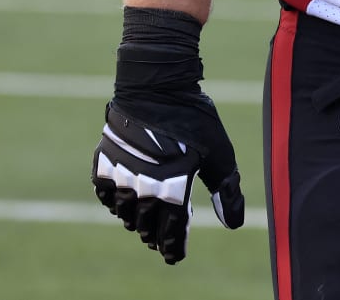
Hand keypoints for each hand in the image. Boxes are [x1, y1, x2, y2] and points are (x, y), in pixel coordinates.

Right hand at [91, 7, 246, 263]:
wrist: (157, 83)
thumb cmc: (194, 117)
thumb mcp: (218, 153)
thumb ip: (226, 189)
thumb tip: (234, 224)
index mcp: (172, 187)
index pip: (172, 230)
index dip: (174, 246)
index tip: (175, 256)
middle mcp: (143, 185)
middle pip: (145, 225)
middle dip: (153, 235)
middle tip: (159, 240)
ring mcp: (121, 173)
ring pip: (124, 211)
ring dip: (133, 220)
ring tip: (141, 224)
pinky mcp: (105, 158)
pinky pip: (104, 191)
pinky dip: (113, 201)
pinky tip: (122, 201)